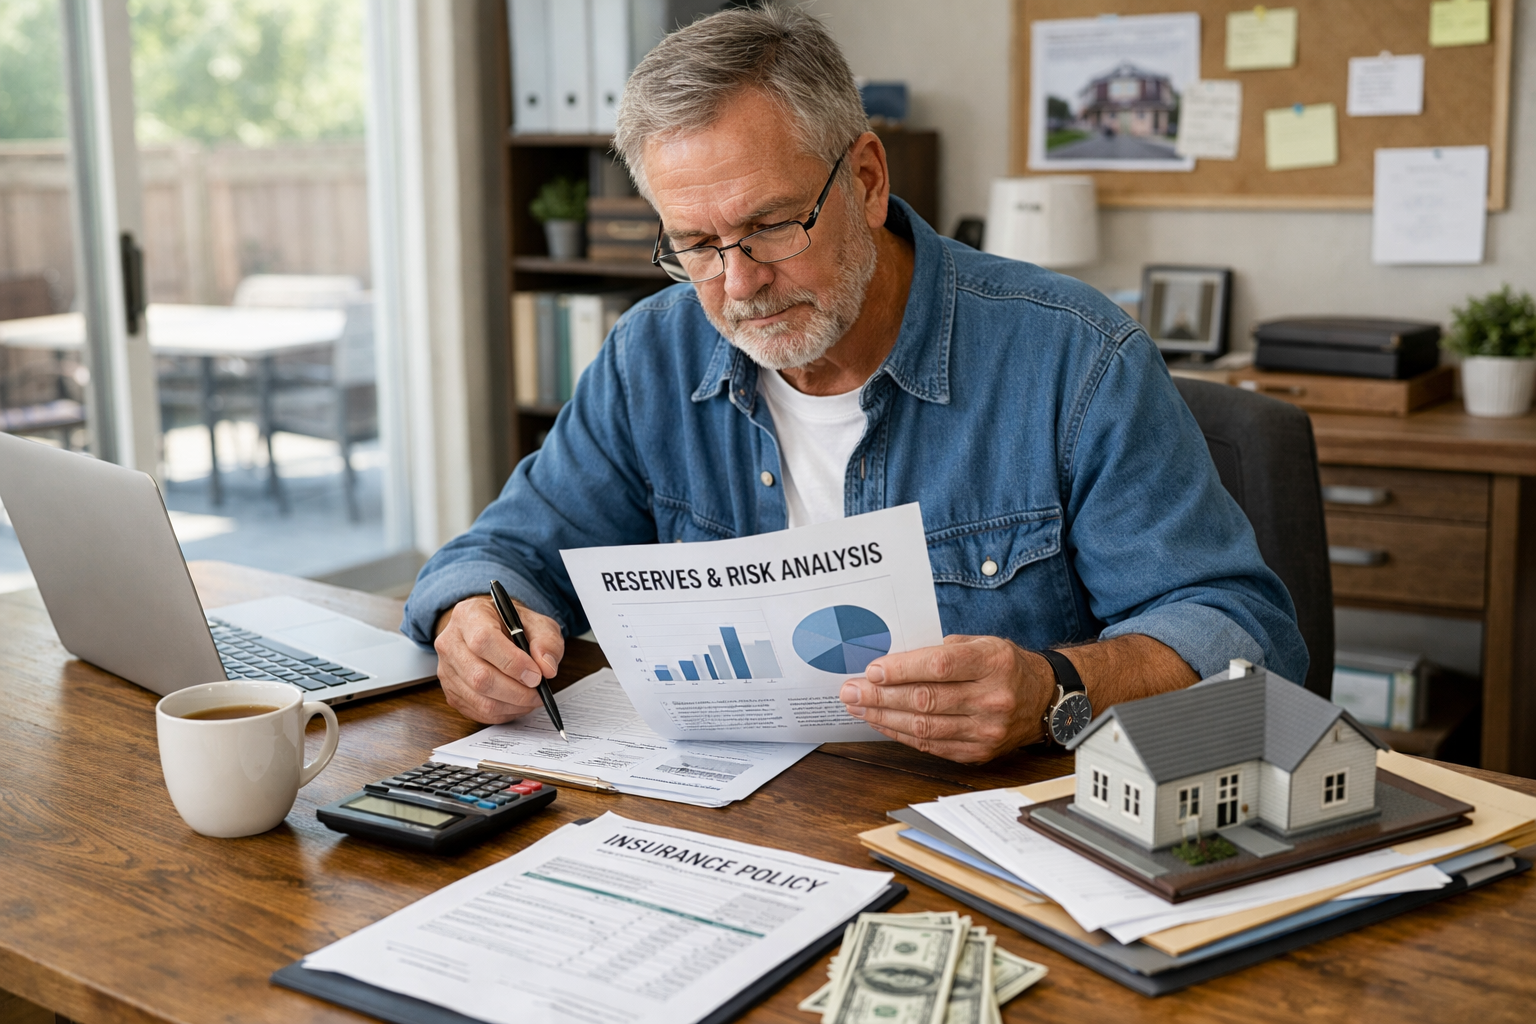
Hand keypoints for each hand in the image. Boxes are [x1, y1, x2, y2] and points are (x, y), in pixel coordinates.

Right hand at [433, 595, 564, 722]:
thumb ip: (546, 641)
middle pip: (480, 676)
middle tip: (539, 691)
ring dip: (513, 705)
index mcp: (469, 616)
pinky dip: (504, 712)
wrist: (491, 630)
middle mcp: (450, 642)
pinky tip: (517, 703)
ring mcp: (446, 670)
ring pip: (479, 699)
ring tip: (532, 698)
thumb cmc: (512, 626)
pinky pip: (478, 711)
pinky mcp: (450, 692)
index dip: (512, 662)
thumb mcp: (536, 623)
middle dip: (516, 691)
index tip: (536, 674)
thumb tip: (547, 669)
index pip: (484, 640)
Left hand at [837, 635, 1056, 762]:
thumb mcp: (982, 643)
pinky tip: (881, 723)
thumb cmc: (1005, 666)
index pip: (939, 666)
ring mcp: (987, 730)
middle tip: (850, 691)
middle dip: (880, 696)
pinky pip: (931, 746)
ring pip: (924, 727)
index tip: (872, 670)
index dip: (902, 669)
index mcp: (993, 662)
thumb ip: (941, 650)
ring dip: (884, 717)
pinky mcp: (979, 752)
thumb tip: (892, 662)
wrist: (1043, 699)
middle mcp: (992, 698)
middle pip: (926, 699)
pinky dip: (901, 734)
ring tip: (857, 708)